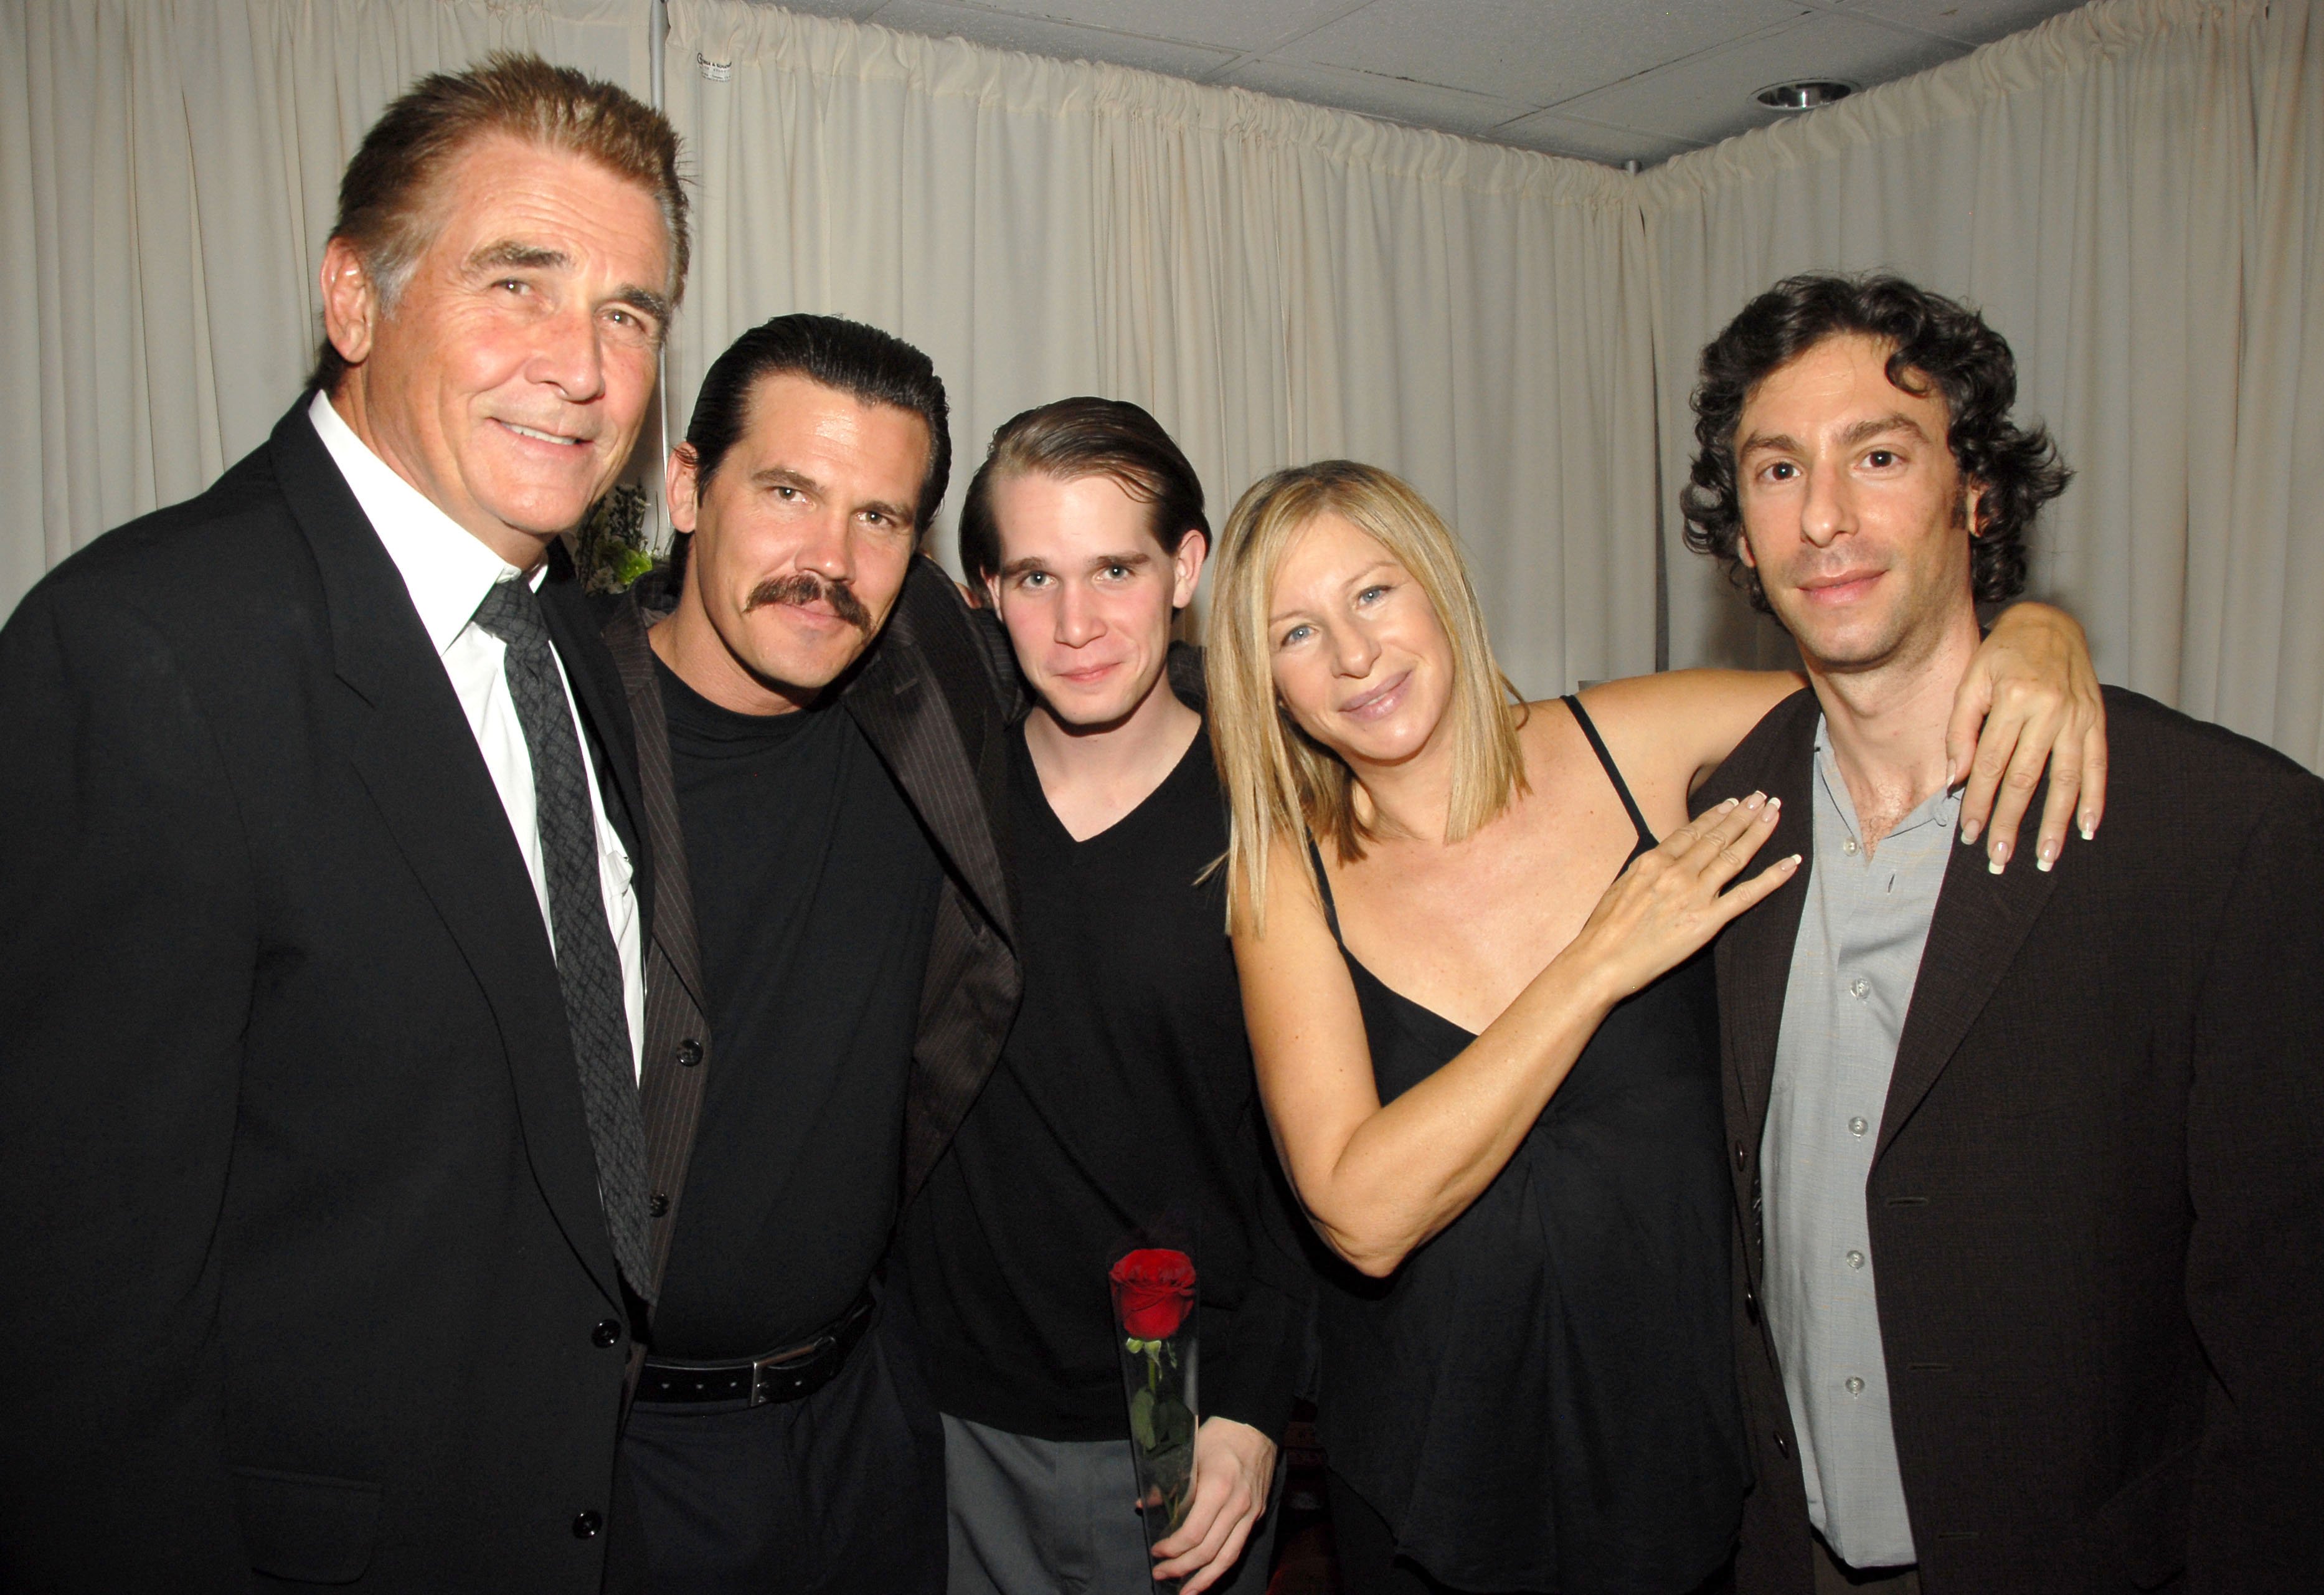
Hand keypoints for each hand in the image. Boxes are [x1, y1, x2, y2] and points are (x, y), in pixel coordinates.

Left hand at [1150, 1417, 1274, 1590]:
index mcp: (1218, 1488)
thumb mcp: (1189, 1454)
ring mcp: (1251, 1513)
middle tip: (1161, 1574)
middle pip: (1209, 1551)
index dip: (1172, 1549)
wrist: (1255, 1425)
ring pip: (1228, 1558)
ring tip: (1185, 1593)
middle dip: (1182, 1569)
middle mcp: (1238, 1506)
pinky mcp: (1257, 1515)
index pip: (1193, 1533)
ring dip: (1204, 1580)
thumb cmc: (1219, 1436)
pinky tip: (1207, 1575)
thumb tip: (1143, 1504)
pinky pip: (1238, 1548)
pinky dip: (1221, 1566)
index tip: (1156, 1551)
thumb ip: (1167, 1483)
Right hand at [1561, 793, 1795, 1006]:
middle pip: (1718, 836)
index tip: (1733, 803)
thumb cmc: (1604, 929)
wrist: (1600, 961)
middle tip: (1763, 797)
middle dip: (1744, 814)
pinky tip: (1790, 862)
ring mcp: (1695, 895)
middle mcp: (1678, 872)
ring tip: (1774, 813)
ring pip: (1735, 856)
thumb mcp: (1621, 886)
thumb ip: (1647, 870)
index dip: (1717, 815)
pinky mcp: (1708, 921)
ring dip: (1759, 831)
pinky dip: (1772, 877)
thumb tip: (1664, 859)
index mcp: (1654, 861)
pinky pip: (1747, 895)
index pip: (1693, 831)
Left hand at [1949, 602, 2107, 873]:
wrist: (2049, 623)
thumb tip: (1955, 780)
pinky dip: (2094, 799)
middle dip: (2011, 822)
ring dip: (2055, 823)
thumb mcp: (1970, 682)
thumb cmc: (2002, 655)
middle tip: (2000, 858)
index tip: (1971, 834)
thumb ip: (1960, 731)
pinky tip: (2087, 828)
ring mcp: (2078, 716)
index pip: (1991, 765)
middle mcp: (2049, 709)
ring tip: (2045, 858)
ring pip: (2065, 780)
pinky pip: (2099, 765)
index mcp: (2012, 699)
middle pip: (2025, 778)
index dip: (1980, 803)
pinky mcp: (2097, 719)